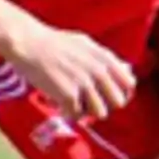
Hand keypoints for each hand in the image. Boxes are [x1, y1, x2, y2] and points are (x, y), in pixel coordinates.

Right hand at [3, 21, 137, 120]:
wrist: (29, 43)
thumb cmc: (55, 43)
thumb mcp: (87, 44)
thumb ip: (105, 59)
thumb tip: (125, 70)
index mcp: (105, 58)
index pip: (129, 85)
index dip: (120, 93)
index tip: (108, 96)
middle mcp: (99, 71)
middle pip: (118, 103)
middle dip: (105, 104)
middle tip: (89, 102)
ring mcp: (84, 83)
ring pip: (100, 113)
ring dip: (87, 111)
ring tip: (74, 102)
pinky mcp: (68, 95)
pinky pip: (77, 115)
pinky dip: (69, 112)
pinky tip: (60, 103)